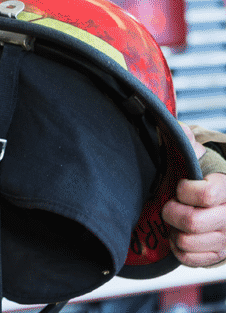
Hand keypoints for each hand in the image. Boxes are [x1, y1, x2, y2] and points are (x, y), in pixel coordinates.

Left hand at [161, 125, 225, 266]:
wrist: (220, 203)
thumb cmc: (204, 178)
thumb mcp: (199, 158)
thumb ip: (188, 143)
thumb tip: (179, 129)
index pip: (204, 194)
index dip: (184, 190)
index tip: (180, 186)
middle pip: (193, 222)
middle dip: (172, 212)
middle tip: (168, 205)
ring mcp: (225, 239)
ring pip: (189, 242)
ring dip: (174, 231)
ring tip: (173, 220)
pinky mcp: (217, 255)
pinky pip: (189, 259)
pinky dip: (177, 248)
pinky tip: (178, 235)